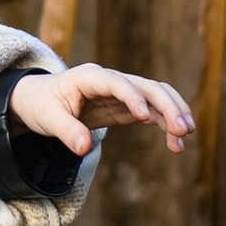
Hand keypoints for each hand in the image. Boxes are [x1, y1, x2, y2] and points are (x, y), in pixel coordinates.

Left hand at [9, 64, 194, 158]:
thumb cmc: (41, 104)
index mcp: (89, 77)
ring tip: (185, 135)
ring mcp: (121, 92)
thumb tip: (84, 148)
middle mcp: (110, 80)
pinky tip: (176, 145)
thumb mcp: (46, 119)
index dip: (132, 96)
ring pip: (155, 96)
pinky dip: (165, 125)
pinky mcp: (126, 106)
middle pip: (145, 86)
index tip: (145, 116)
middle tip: (182, 128)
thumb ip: (66, 131)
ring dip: (173, 112)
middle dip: (166, 105)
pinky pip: (152, 111)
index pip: (116, 82)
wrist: (39, 99)